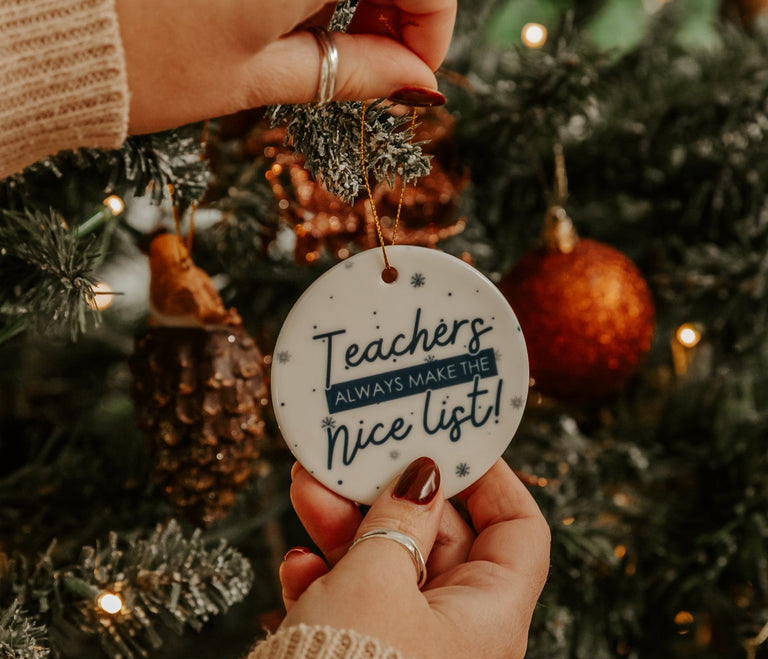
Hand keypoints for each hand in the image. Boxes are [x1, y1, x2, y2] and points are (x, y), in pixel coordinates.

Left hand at [116, 0, 455, 133]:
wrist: (41, 23)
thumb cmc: (139, 61)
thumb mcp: (255, 77)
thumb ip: (351, 71)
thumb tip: (418, 82)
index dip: (432, 25)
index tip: (415, 69)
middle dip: (395, 3)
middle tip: (374, 57)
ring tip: (327, 36)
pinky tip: (293, 3)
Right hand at [279, 457, 550, 658]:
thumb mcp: (377, 577)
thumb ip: (399, 518)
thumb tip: (423, 475)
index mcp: (489, 613)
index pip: (519, 530)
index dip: (492, 481)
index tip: (453, 446)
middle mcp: (459, 630)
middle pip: (439, 540)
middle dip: (392, 497)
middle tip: (356, 461)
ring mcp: (413, 645)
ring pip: (390, 566)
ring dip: (347, 527)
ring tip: (308, 490)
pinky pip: (358, 603)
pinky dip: (328, 578)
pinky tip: (297, 564)